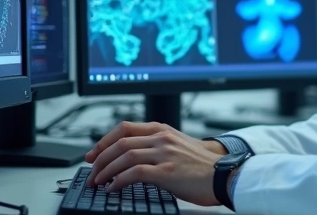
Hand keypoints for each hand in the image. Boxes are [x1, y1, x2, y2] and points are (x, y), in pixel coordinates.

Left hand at [84, 121, 223, 205]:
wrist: (224, 174)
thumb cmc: (203, 165)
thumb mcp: (178, 146)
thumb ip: (157, 146)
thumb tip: (132, 158)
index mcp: (162, 130)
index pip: (124, 128)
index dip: (104, 141)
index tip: (93, 154)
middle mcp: (161, 138)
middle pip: (120, 142)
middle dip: (100, 158)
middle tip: (91, 171)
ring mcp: (164, 154)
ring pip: (124, 156)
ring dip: (106, 170)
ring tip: (98, 182)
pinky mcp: (166, 172)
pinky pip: (134, 173)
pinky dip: (119, 181)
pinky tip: (113, 188)